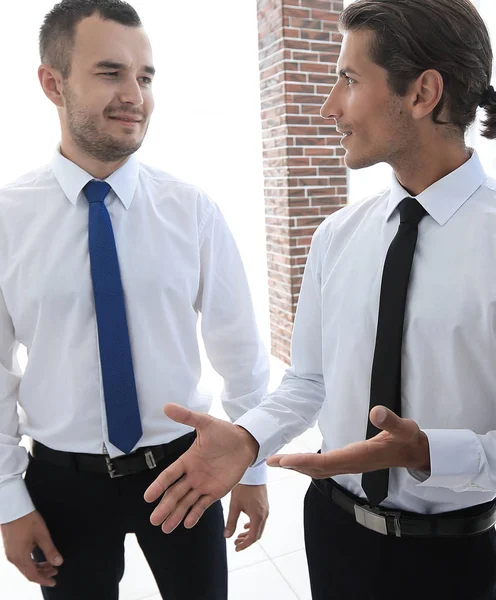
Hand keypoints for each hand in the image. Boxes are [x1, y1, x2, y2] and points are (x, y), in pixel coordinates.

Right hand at [1, 510, 62, 587]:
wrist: (13, 509)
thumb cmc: (26, 519)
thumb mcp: (42, 535)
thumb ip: (51, 550)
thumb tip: (58, 562)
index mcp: (21, 557)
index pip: (33, 576)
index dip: (44, 580)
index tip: (53, 581)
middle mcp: (14, 558)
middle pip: (29, 572)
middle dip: (43, 574)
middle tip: (55, 572)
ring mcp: (11, 553)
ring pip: (25, 566)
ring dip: (38, 567)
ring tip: (50, 564)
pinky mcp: (11, 547)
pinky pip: (22, 560)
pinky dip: (32, 561)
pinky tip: (39, 557)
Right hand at [144, 403, 259, 532]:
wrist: (245, 441)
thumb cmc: (223, 431)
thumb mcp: (205, 423)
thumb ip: (187, 417)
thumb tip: (166, 406)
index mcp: (188, 460)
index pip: (169, 475)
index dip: (158, 486)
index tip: (147, 497)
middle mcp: (193, 475)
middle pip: (175, 494)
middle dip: (165, 507)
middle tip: (154, 521)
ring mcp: (203, 484)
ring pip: (186, 502)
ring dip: (176, 514)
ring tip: (166, 529)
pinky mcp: (216, 491)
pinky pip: (202, 505)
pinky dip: (194, 514)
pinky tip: (186, 524)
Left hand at [225, 484, 268, 551]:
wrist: (253, 473)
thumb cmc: (243, 488)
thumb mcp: (235, 506)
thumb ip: (231, 522)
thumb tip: (226, 536)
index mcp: (258, 517)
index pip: (252, 538)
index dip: (244, 545)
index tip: (236, 548)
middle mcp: (264, 515)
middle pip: (257, 534)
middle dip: (246, 541)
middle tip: (236, 543)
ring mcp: (265, 510)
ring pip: (259, 527)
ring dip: (249, 534)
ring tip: (238, 536)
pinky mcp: (264, 505)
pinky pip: (260, 520)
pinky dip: (252, 526)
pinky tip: (245, 525)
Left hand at [267, 406, 429, 477]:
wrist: (414, 453)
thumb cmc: (408, 439)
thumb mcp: (405, 428)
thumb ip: (391, 421)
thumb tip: (376, 412)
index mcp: (359, 457)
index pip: (326, 462)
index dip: (305, 462)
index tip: (286, 461)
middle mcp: (351, 464)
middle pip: (317, 469)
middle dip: (293, 466)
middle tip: (271, 460)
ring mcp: (350, 465)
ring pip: (318, 470)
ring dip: (297, 466)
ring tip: (276, 461)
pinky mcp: (350, 463)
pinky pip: (324, 468)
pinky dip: (307, 466)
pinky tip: (298, 462)